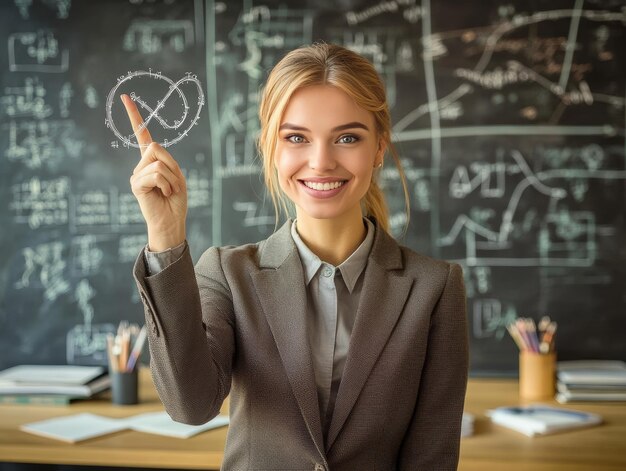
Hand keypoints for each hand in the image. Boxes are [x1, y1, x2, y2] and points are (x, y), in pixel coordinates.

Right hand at [122, 94, 187, 250]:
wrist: (172, 220)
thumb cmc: (176, 199)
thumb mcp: (177, 174)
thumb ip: (165, 158)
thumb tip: (152, 147)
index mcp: (151, 160)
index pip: (141, 134)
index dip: (134, 116)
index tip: (125, 97)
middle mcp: (141, 165)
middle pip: (156, 147)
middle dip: (171, 165)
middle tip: (173, 184)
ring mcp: (136, 174)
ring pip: (157, 162)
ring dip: (171, 178)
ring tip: (169, 191)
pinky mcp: (136, 184)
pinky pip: (155, 174)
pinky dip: (166, 184)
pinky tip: (163, 194)